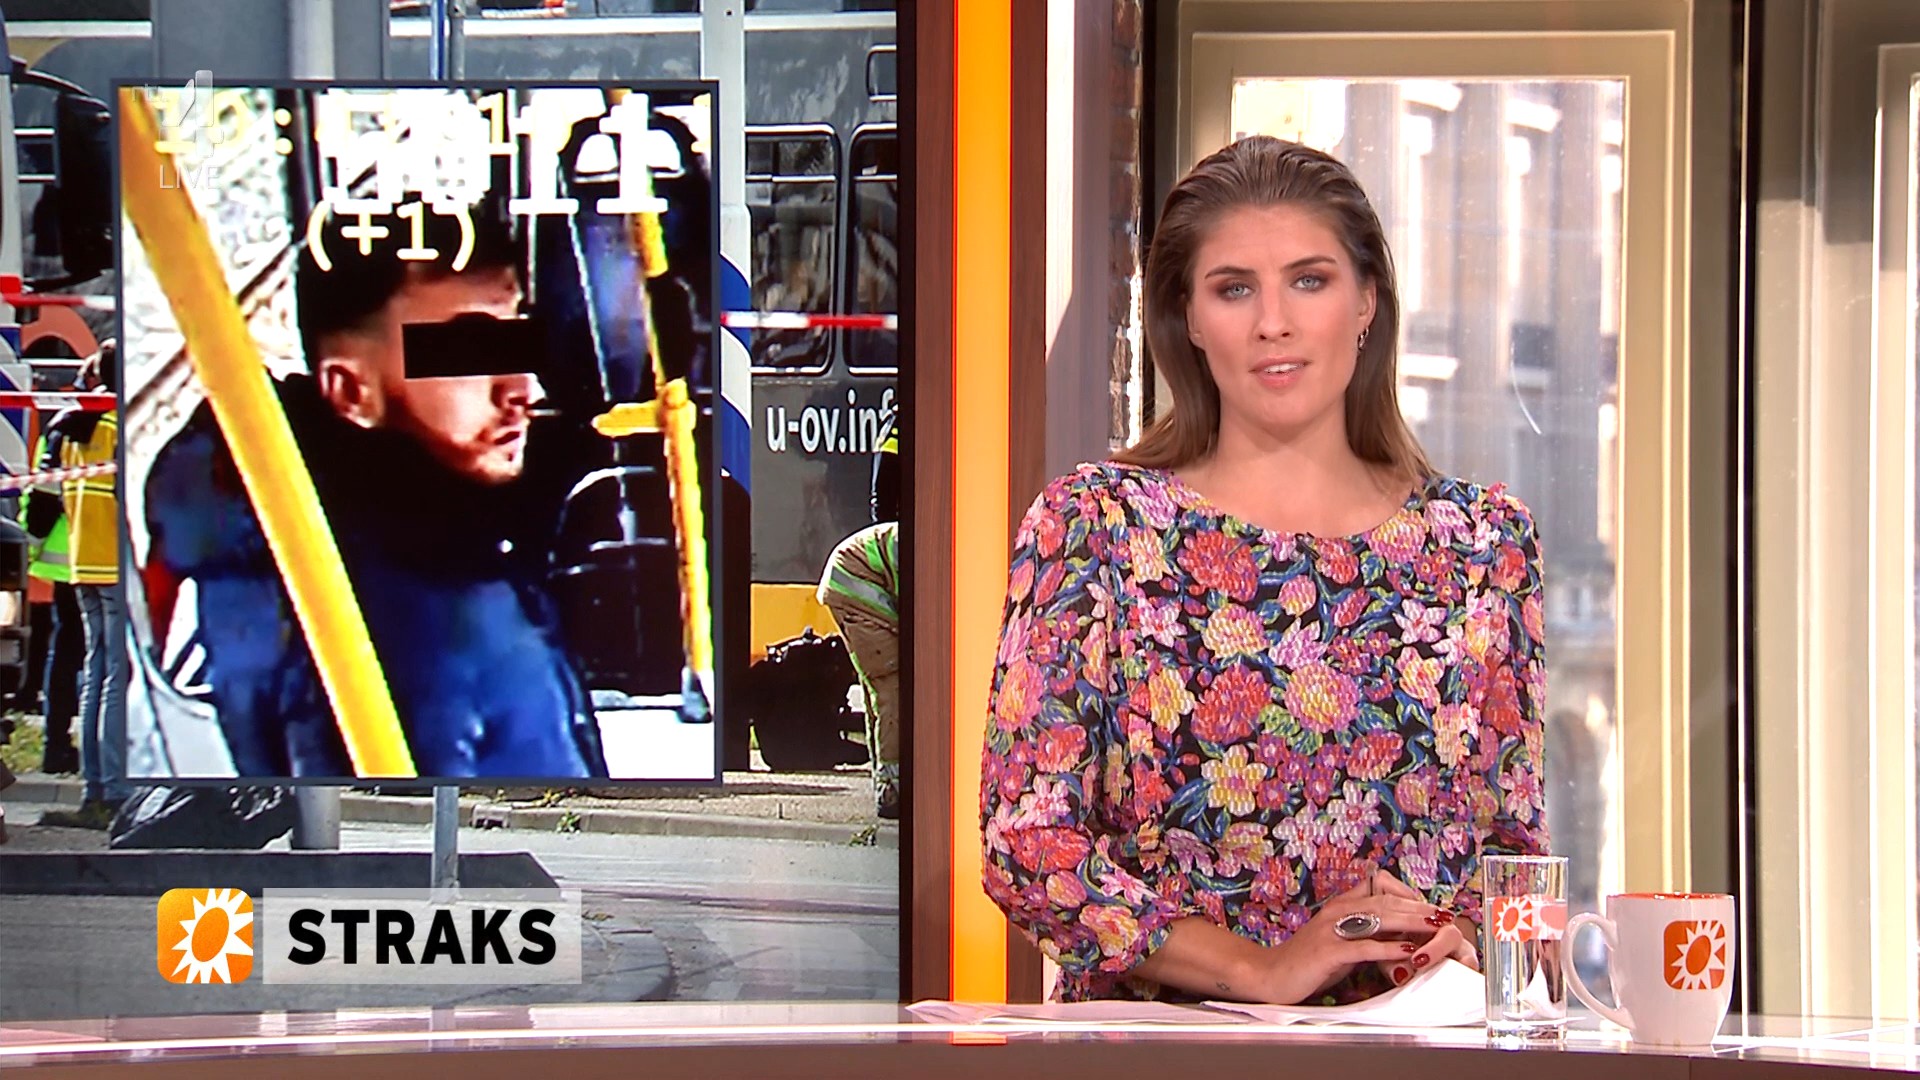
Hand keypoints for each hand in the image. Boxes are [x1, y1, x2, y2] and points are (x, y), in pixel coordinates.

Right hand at [1253, 870, 1465, 1003]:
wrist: (1270, 975)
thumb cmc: (1307, 963)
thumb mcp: (1340, 943)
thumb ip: (1364, 935)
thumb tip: (1397, 937)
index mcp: (1339, 906)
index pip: (1380, 890)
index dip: (1408, 897)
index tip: (1430, 908)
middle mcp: (1336, 911)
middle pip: (1386, 901)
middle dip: (1418, 908)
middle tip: (1445, 915)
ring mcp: (1331, 930)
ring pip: (1378, 918)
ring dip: (1411, 922)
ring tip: (1435, 927)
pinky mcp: (1327, 951)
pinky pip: (1363, 947)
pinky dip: (1388, 948)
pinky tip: (1407, 951)